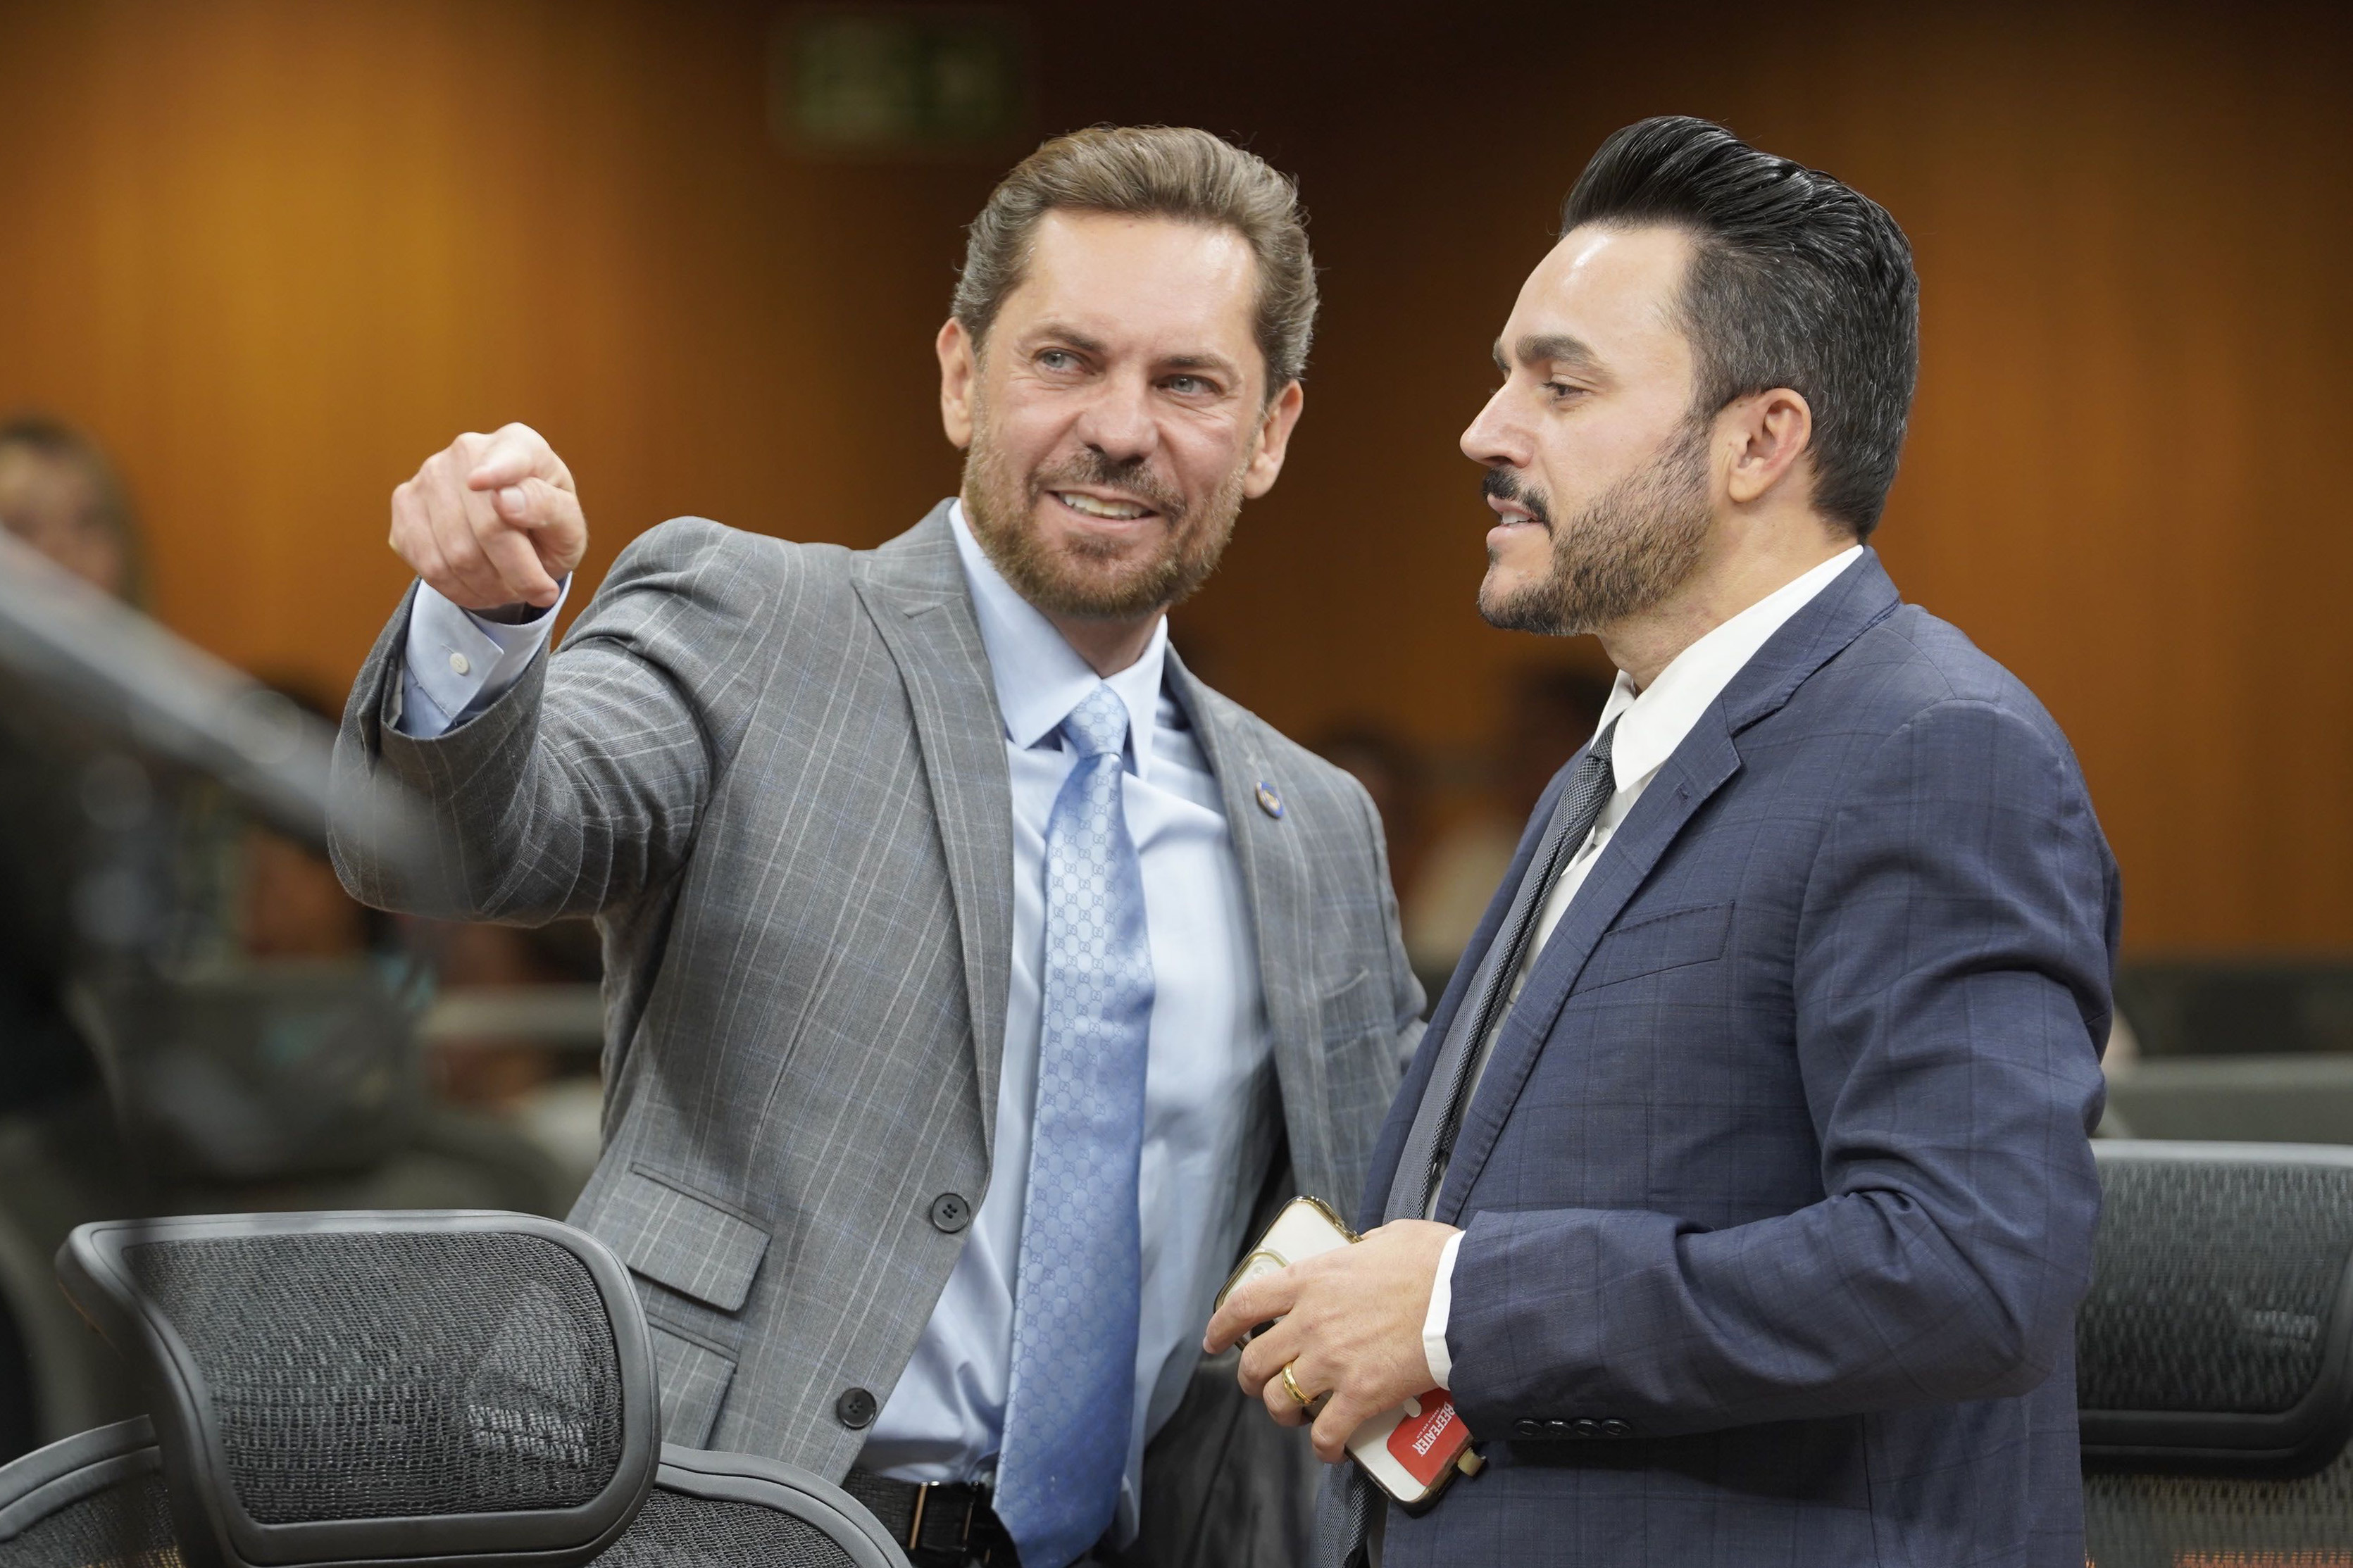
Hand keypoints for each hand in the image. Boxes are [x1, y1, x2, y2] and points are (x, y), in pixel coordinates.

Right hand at [389, 423, 585, 611]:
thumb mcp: (568, 524)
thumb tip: (504, 498)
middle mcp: (467, 450)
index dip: (496, 472)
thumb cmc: (547, 526)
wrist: (516, 536)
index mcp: (520, 445)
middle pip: (487, 528)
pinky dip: (458, 589)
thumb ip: (549, 508)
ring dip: (489, 587)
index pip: (508, 458)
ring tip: (509, 588)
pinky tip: (479, 587)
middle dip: (518, 574)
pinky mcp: (404, 503)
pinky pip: (427, 563)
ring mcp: (429, 474)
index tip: (481, 482)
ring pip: (454, 553)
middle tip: (538, 591)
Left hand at [1203, 1218, 1457, 1462]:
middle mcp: (1311, 1322)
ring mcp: (1333, 1361)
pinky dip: (1324, 1447)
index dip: (1221, 1326)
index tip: (1213, 1339)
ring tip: (1296, 1416)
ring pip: (1280, 1400)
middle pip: (1255, 1361)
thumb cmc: (1435, 1263)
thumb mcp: (1389, 1235)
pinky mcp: (1361, 1395)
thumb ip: (1366, 1244)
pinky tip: (1331, 1449)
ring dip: (1283, 1413)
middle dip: (1250, 1379)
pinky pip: (1326, 1433)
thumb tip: (1367, 1247)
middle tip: (1260, 1385)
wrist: (1466, 1296)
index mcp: (1313, 1279)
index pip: (1245, 1303)